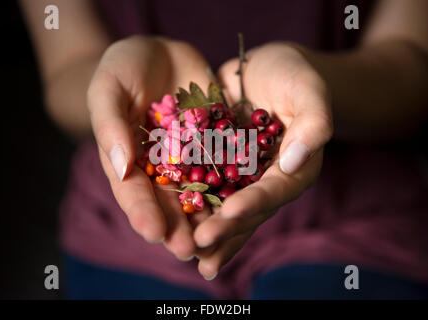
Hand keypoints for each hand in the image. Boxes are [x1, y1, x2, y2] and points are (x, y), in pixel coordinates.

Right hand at [87, 36, 212, 259]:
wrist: (160, 51)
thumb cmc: (123, 67)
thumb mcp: (108, 89)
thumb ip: (110, 125)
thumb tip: (120, 167)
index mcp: (128, 160)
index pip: (133, 191)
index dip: (142, 212)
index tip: (153, 232)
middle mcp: (160, 166)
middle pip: (168, 201)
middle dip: (177, 226)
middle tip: (188, 249)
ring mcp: (190, 157)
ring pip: (199, 191)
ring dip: (207, 216)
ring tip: (216, 238)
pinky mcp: (216, 143)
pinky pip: (225, 164)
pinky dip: (233, 184)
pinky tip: (244, 201)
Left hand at [193, 43, 332, 278]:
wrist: (263, 69)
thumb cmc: (293, 74)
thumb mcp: (308, 89)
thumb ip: (313, 123)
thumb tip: (294, 163)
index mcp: (295, 169)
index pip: (275, 190)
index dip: (254, 203)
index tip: (229, 212)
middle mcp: (268, 180)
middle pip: (248, 210)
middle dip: (224, 228)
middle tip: (199, 243)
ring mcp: (242, 176)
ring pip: (225, 209)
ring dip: (207, 231)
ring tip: (185, 254)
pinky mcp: (219, 167)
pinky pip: (204, 189)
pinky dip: (191, 206)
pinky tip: (172, 223)